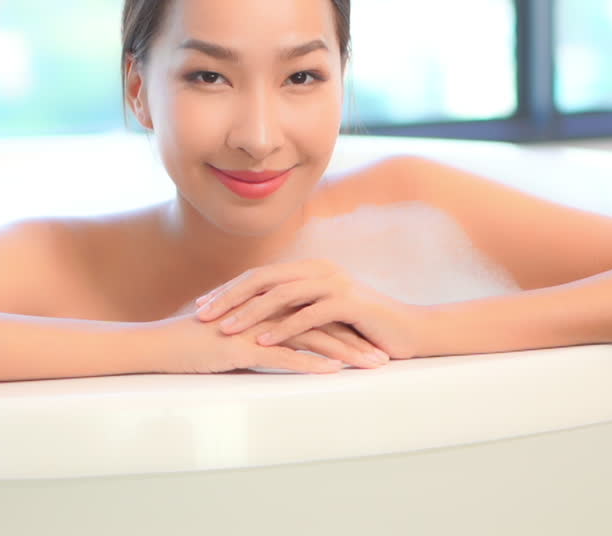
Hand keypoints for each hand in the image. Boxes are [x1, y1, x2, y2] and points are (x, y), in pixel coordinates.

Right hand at [151, 307, 389, 374]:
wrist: (162, 346)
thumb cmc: (195, 346)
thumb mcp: (236, 341)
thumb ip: (261, 342)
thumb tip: (283, 354)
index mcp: (269, 307)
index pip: (317, 315)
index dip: (347, 328)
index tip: (373, 342)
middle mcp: (268, 311)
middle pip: (323, 323)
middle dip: (357, 340)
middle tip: (385, 354)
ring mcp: (257, 327)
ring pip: (311, 338)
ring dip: (345, 353)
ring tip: (371, 366)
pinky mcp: (244, 346)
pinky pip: (284, 356)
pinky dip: (312, 364)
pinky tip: (335, 373)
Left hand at [193, 258, 421, 359]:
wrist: (410, 331)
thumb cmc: (363, 329)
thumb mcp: (323, 316)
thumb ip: (295, 310)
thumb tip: (256, 320)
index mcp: (308, 270)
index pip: (259, 276)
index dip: (229, 290)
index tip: (201, 306)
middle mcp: (318, 270)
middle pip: (263, 279)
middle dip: (229, 297)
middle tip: (201, 315)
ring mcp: (334, 283)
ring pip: (281, 295)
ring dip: (250, 313)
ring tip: (225, 330)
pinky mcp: (348, 303)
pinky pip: (308, 314)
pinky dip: (283, 328)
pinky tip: (263, 342)